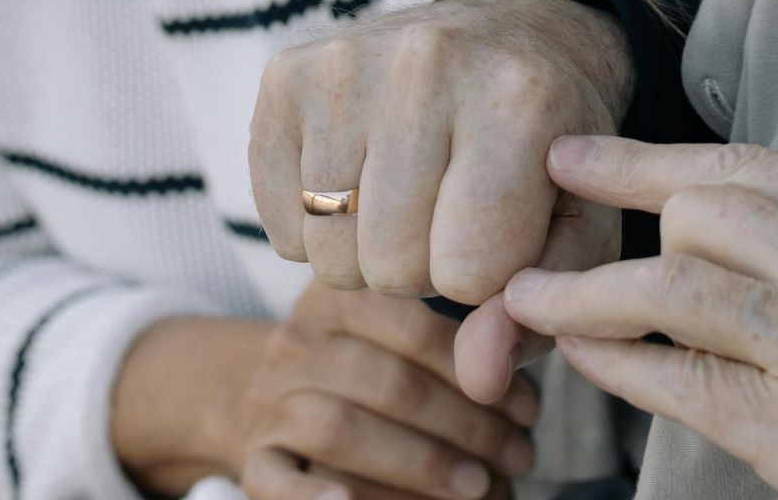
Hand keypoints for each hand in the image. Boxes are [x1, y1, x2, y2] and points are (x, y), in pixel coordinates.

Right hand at [111, 289, 537, 499]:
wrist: (249, 393)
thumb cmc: (360, 363)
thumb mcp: (394, 331)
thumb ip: (457, 338)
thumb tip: (519, 352)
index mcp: (339, 297)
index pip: (415, 326)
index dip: (479, 370)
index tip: (528, 409)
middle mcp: (297, 342)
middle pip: (389, 382)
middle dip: (467, 424)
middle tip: (520, 454)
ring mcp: (269, 402)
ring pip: (342, 427)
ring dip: (420, 462)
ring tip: (479, 485)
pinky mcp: (252, 461)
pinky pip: (276, 481)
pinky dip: (313, 497)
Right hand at [249, 0, 631, 309]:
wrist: (514, 36)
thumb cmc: (550, 145)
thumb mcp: (579, 224)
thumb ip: (540, 310)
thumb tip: (480, 379)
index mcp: (519, 99)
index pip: (472, 270)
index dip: (489, 277)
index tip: (503, 230)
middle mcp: (427, 65)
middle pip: (393, 264)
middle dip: (426, 268)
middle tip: (451, 214)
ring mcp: (347, 63)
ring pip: (330, 252)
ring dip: (369, 255)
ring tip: (409, 202)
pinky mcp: (286, 73)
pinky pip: (278, 220)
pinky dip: (315, 229)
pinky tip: (360, 183)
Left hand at [500, 101, 777, 499]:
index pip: (743, 163)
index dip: (647, 159)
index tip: (582, 155)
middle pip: (693, 212)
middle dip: (612, 214)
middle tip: (548, 215)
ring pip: (668, 289)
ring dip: (582, 291)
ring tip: (523, 293)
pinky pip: (684, 385)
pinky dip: (620, 366)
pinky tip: (582, 356)